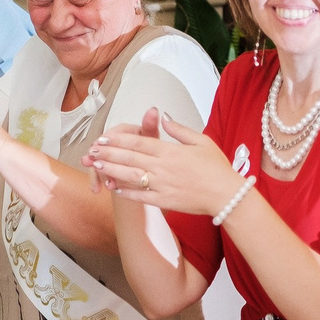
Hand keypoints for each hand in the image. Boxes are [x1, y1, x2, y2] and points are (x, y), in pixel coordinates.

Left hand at [88, 108, 244, 218]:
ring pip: (130, 176)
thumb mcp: (201, 141)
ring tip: (97, 165)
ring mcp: (161, 185)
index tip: (104, 137)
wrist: (226, 195)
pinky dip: (126, 192)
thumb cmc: (217, 167)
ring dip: (112, 170)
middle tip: (92, 149)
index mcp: (170, 151)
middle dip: (108, 152)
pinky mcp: (164, 201)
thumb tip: (163, 117)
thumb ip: (179, 129)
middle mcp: (162, 167)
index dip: (118, 139)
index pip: (138, 141)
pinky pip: (140, 196)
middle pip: (129, 157)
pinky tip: (115, 188)